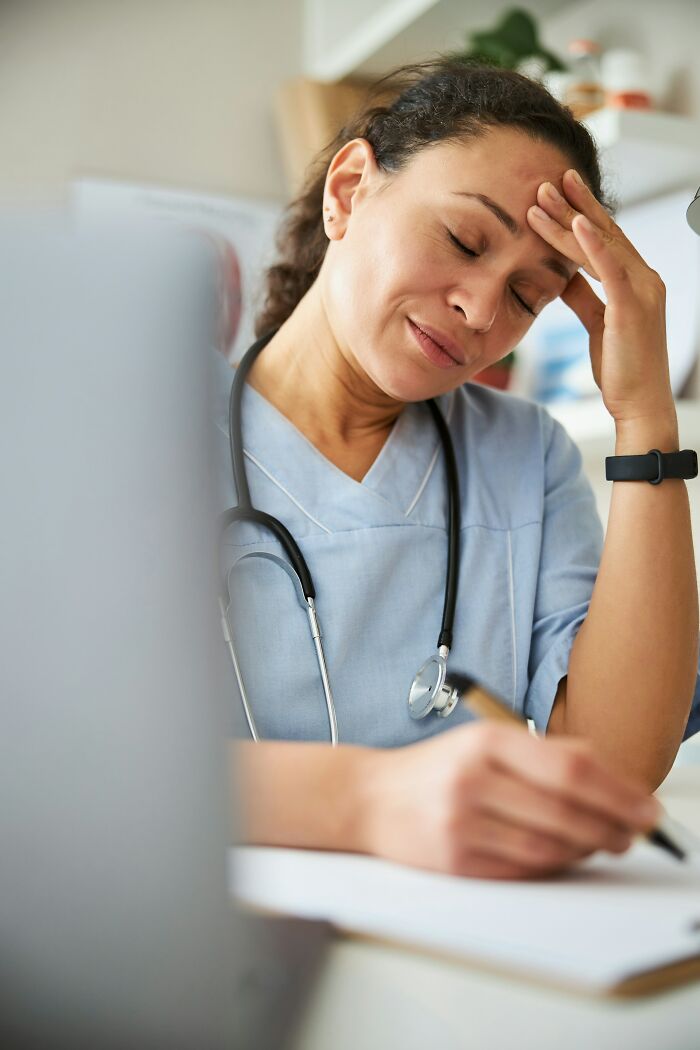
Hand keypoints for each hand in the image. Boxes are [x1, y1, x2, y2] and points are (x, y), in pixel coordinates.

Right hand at [363, 722, 661, 879]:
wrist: (368, 799)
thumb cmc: (435, 770)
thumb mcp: (482, 743)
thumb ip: (543, 753)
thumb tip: (608, 773)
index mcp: (487, 743)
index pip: (571, 768)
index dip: (619, 791)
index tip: (646, 808)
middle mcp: (473, 780)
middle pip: (566, 812)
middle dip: (611, 828)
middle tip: (633, 834)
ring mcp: (462, 824)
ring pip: (549, 848)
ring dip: (585, 851)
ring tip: (600, 844)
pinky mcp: (455, 862)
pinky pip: (522, 872)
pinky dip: (551, 868)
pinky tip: (561, 857)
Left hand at [527, 168, 675, 425]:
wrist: (639, 404)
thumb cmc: (620, 368)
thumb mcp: (596, 324)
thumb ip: (584, 296)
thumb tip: (563, 275)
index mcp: (636, 282)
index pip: (605, 240)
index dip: (581, 214)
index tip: (557, 192)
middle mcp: (644, 279)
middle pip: (605, 233)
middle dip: (575, 204)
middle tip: (548, 178)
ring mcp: (642, 291)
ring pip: (602, 245)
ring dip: (572, 217)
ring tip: (545, 194)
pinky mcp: (632, 307)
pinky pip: (610, 269)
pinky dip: (593, 244)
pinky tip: (577, 223)